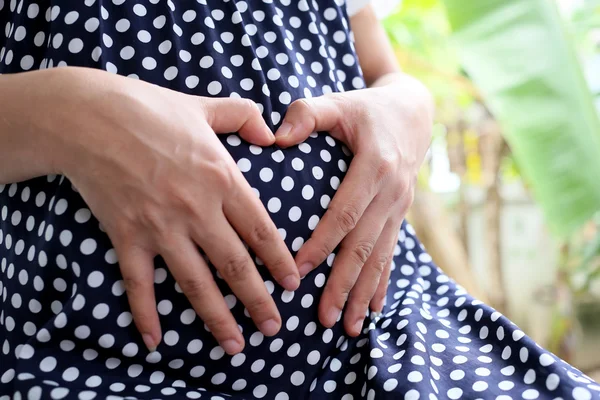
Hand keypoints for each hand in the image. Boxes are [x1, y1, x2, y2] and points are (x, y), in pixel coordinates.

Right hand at [46, 67, 299, 353]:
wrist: (87, 116)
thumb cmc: (149, 107)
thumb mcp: (205, 106)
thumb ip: (244, 116)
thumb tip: (272, 133)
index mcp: (222, 178)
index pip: (260, 230)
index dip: (280, 261)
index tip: (292, 285)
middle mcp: (196, 209)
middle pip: (235, 265)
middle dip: (257, 300)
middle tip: (274, 328)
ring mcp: (160, 226)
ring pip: (195, 282)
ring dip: (217, 318)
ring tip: (235, 345)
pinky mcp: (126, 236)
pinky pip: (138, 283)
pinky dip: (146, 314)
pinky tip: (156, 341)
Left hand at [275, 73, 432, 336]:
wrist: (412, 112)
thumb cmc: (366, 109)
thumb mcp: (338, 102)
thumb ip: (307, 114)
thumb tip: (277, 137)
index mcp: (375, 166)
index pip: (345, 212)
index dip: (323, 243)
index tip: (299, 271)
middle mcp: (392, 192)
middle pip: (363, 245)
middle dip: (343, 283)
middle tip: (323, 318)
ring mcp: (399, 207)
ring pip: (379, 257)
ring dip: (362, 293)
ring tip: (347, 326)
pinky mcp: (400, 215)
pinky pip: (391, 253)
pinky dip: (382, 283)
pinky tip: (373, 310)